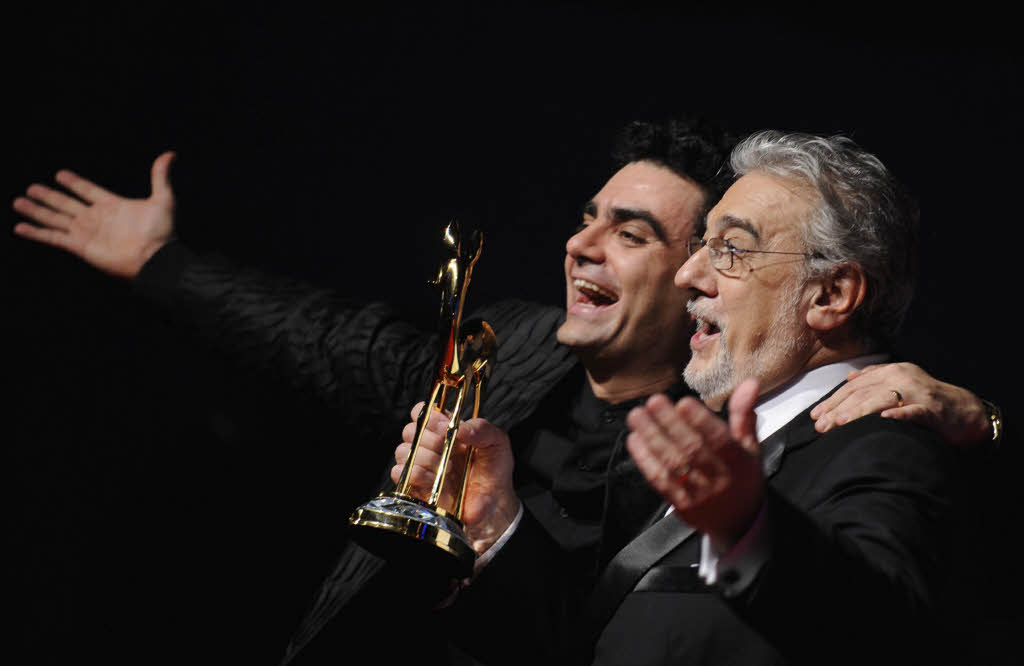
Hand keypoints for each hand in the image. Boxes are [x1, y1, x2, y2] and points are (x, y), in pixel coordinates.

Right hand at [12, 152, 176, 278]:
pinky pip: (53, 238)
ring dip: (37, 211)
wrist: (156, 258)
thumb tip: (170, 154)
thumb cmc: (161, 232)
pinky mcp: (80, 247)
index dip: (74, 183)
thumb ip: (160, 176)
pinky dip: (37, 232)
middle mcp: (96, 218)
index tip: (60, 174)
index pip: (88, 190)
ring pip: (56, 218)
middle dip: (48, 196)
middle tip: (31, 187)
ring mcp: (86, 233)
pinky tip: (21, 227)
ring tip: (19, 201)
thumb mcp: (163, 199)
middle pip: (66, 203)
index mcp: (112, 205)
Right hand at [393, 403, 518, 553]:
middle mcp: (430, 446)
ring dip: (425, 457)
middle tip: (450, 448)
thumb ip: (482, 428)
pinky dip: (417, 473)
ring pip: (402, 451)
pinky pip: (400, 474)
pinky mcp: (415, 487)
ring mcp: (421, 466)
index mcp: (445, 430)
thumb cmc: (494, 471)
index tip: (444, 425)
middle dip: (429, 437)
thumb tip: (459, 427)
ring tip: (448, 467)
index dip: (428, 414)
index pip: (422, 412)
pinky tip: (435, 479)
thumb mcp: (497, 443)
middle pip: (409, 430)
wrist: (494, 505)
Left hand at [626, 379, 762, 551]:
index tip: (683, 402)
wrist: (739, 523)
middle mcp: (719, 479)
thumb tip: (750, 382)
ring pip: (672, 464)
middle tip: (653, 401)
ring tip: (637, 416)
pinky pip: (660, 480)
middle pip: (692, 450)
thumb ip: (744, 414)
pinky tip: (634, 439)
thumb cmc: (742, 477)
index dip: (701, 421)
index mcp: (739, 462)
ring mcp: (698, 494)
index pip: (720, 441)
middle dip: (670, 424)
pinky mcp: (680, 505)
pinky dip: (645, 459)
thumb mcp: (750, 446)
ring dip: (651, 438)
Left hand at [809, 362, 990, 445]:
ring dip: (858, 412)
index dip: (833, 400)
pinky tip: (883, 420)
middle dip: (837, 409)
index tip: (815, 415)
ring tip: (839, 423)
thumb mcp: (900, 382)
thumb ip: (875, 377)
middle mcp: (902, 378)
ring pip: (882, 400)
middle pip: (862, 393)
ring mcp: (917, 393)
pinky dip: (898, 415)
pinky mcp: (932, 409)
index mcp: (891, 372)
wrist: (964, 411)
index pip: (854, 386)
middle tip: (820, 426)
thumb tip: (849, 378)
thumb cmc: (926, 399)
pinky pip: (913, 412)